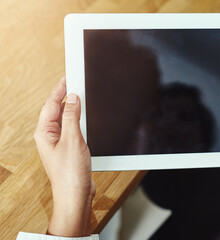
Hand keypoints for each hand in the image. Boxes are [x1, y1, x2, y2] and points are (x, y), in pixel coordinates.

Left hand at [34, 77, 95, 236]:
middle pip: (57, 110)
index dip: (60, 89)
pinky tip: (87, 119)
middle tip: (78, 84)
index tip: (68, 77)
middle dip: (67, 97)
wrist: (76, 193)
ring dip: (75, 110)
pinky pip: (73, 129)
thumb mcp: (73, 139)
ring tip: (83, 99)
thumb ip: (72, 117)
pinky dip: (80, 121)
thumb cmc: (70, 173)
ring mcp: (60, 143)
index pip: (51, 104)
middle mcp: (50, 136)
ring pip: (66, 119)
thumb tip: (73, 99)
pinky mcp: (69, 148)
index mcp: (45, 132)